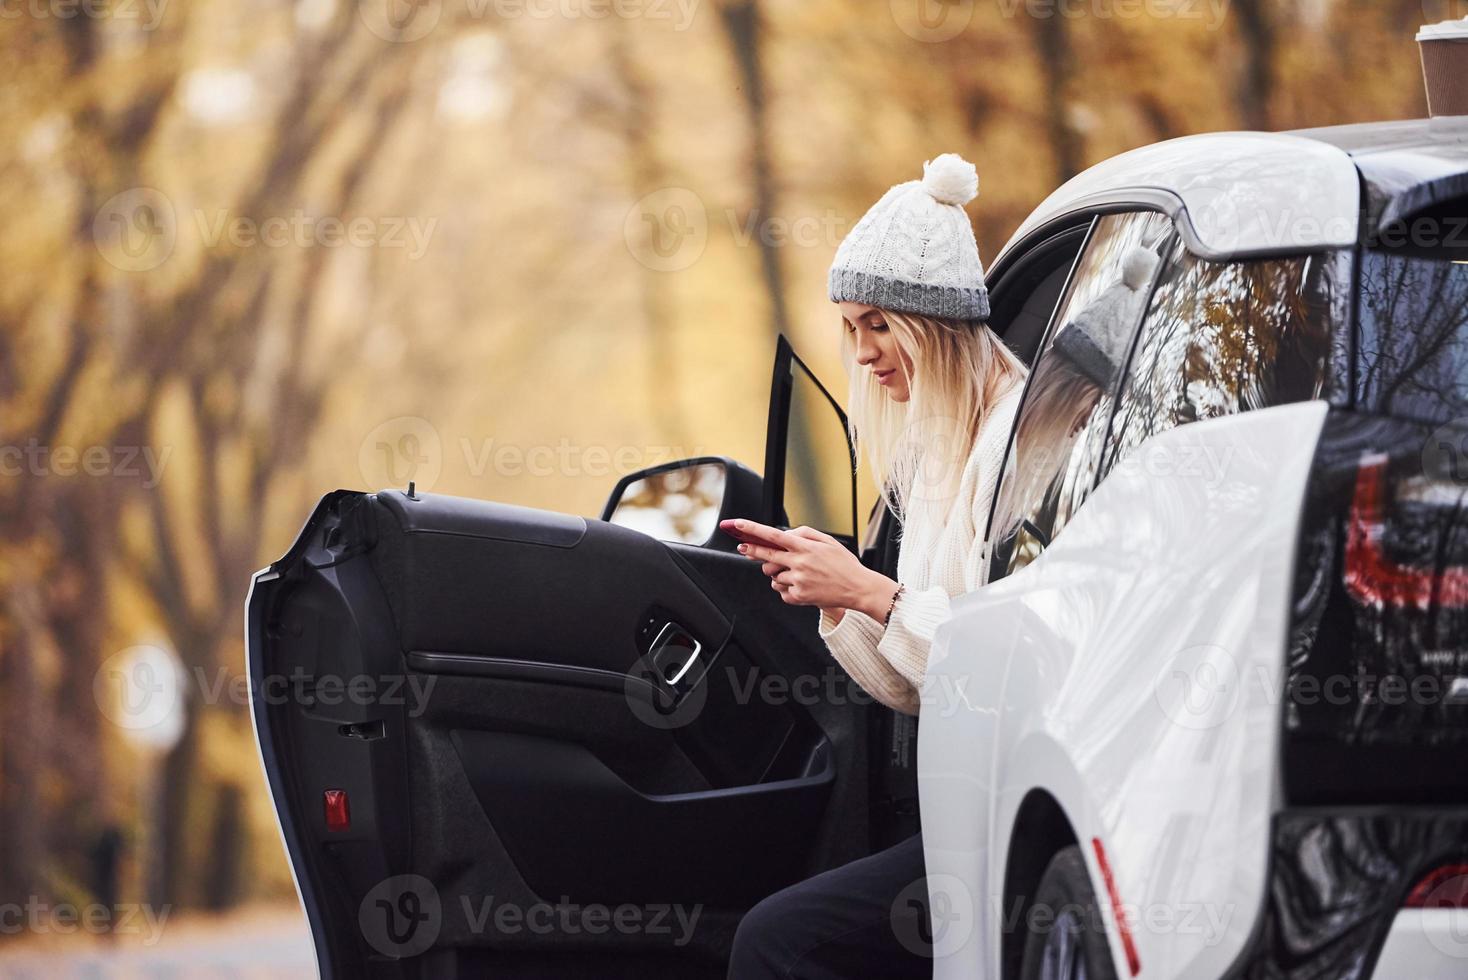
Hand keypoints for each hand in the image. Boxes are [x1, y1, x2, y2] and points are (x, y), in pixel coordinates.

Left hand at [728, 519, 896, 618]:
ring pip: (774, 576)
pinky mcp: (800, 597)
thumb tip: (784, 535)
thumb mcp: (828, 541)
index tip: (738, 525)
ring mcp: (799, 581)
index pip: (773, 536)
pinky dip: (787, 588)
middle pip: (766, 556)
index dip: (753, 530)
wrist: (858, 588)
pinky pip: (782, 591)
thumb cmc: (843, 563)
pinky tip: (801, 585)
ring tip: (796, 572)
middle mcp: (800, 564)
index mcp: (806, 548)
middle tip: (742, 548)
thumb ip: (805, 533)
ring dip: (778, 573)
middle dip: (751, 551)